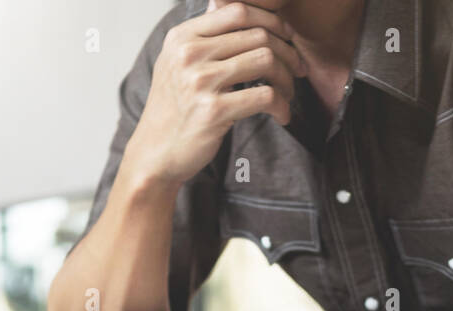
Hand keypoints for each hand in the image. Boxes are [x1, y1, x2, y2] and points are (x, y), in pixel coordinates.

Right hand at [123, 1, 306, 187]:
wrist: (155, 154)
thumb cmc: (173, 110)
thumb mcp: (176, 64)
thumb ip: (202, 36)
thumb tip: (224, 4)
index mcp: (182, 37)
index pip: (238, 10)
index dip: (271, 21)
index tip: (286, 38)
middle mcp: (189, 54)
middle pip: (258, 35)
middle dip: (287, 52)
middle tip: (298, 69)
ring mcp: (201, 82)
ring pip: (266, 60)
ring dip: (287, 78)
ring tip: (288, 93)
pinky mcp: (214, 111)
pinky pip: (265, 96)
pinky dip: (282, 105)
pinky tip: (282, 114)